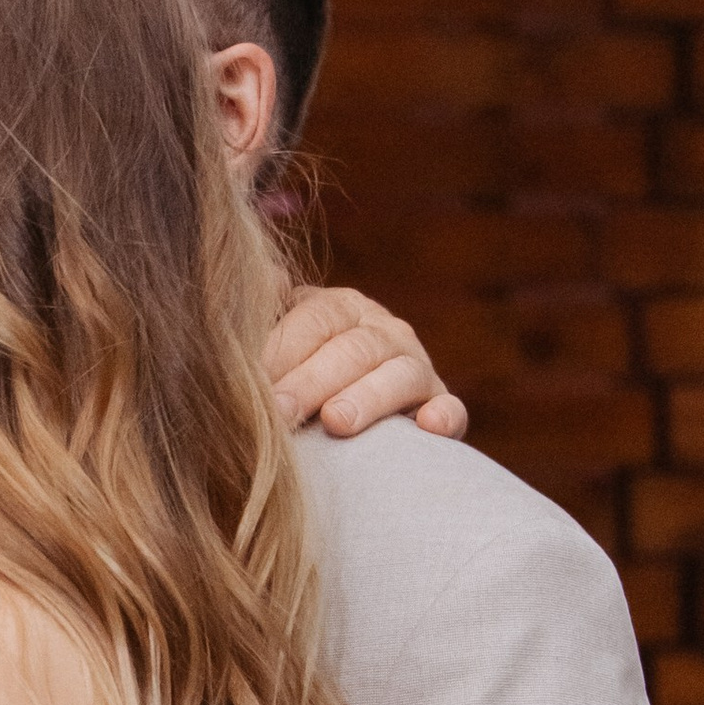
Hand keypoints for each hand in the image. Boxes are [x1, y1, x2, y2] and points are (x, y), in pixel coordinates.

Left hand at [264, 285, 466, 441]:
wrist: (343, 408)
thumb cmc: (295, 370)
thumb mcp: (278, 333)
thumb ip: (267, 310)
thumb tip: (264, 278)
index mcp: (342, 307)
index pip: (315, 320)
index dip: (283, 349)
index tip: (253, 380)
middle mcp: (385, 331)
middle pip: (352, 350)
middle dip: (312, 383)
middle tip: (280, 413)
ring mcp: (416, 367)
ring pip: (398, 376)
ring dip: (368, 399)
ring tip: (335, 422)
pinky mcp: (439, 407)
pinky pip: (450, 409)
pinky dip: (444, 416)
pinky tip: (428, 426)